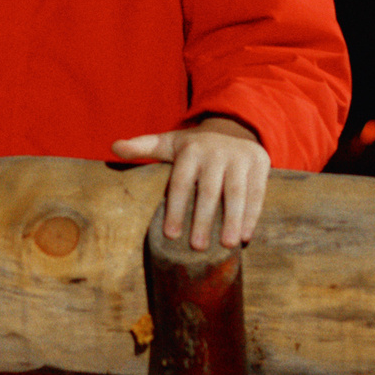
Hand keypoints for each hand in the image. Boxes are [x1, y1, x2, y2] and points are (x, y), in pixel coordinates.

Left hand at [110, 116, 269, 251]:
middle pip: (209, 190)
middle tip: (197, 247)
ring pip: (236, 192)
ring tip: (226, 245)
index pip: (181, 182)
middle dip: (203, 219)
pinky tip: (245, 235)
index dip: (176, 209)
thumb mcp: (169, 143)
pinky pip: (257, 192)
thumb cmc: (194, 146)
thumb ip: (142, 146)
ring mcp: (240, 157)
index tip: (170, 234)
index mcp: (191, 149)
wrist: (233, 128)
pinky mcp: (260, 163)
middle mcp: (216, 151)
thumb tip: (113, 147)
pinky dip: (252, 214)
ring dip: (232, 219)